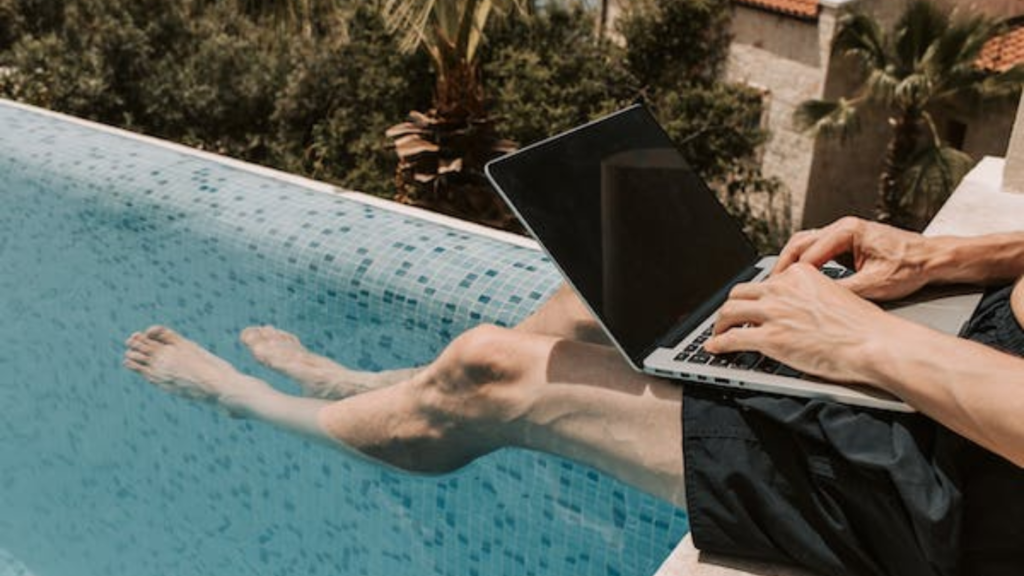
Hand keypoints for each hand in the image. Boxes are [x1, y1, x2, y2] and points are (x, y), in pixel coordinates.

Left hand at [705, 263, 908, 384]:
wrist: (875, 343)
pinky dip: (718, 344)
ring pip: (729, 312)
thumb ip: (808, 296)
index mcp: (798, 275)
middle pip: (740, 293)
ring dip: (719, 325)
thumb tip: (795, 310)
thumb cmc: (864, 326)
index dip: (753, 297)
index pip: (764, 282)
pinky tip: (715, 349)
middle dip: (730, 307)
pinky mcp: (769, 338)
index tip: (749, 305)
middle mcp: (782, 288)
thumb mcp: (834, 294)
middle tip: (727, 319)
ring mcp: (773, 312)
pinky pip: (732, 339)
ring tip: (717, 334)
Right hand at [773, 216, 934, 300]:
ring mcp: (844, 233)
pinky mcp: (847, 242)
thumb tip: (817, 301)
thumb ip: (842, 291)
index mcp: (848, 231)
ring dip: (792, 263)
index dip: (792, 276)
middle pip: (799, 243)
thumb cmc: (911, 266)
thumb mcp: (874, 285)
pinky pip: (817, 249)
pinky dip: (805, 263)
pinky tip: (800, 279)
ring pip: (805, 244)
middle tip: (771, 287)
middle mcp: (843, 227)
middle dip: (783, 266)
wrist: (933, 259)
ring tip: (780, 284)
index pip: (808, 254)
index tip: (780, 292)